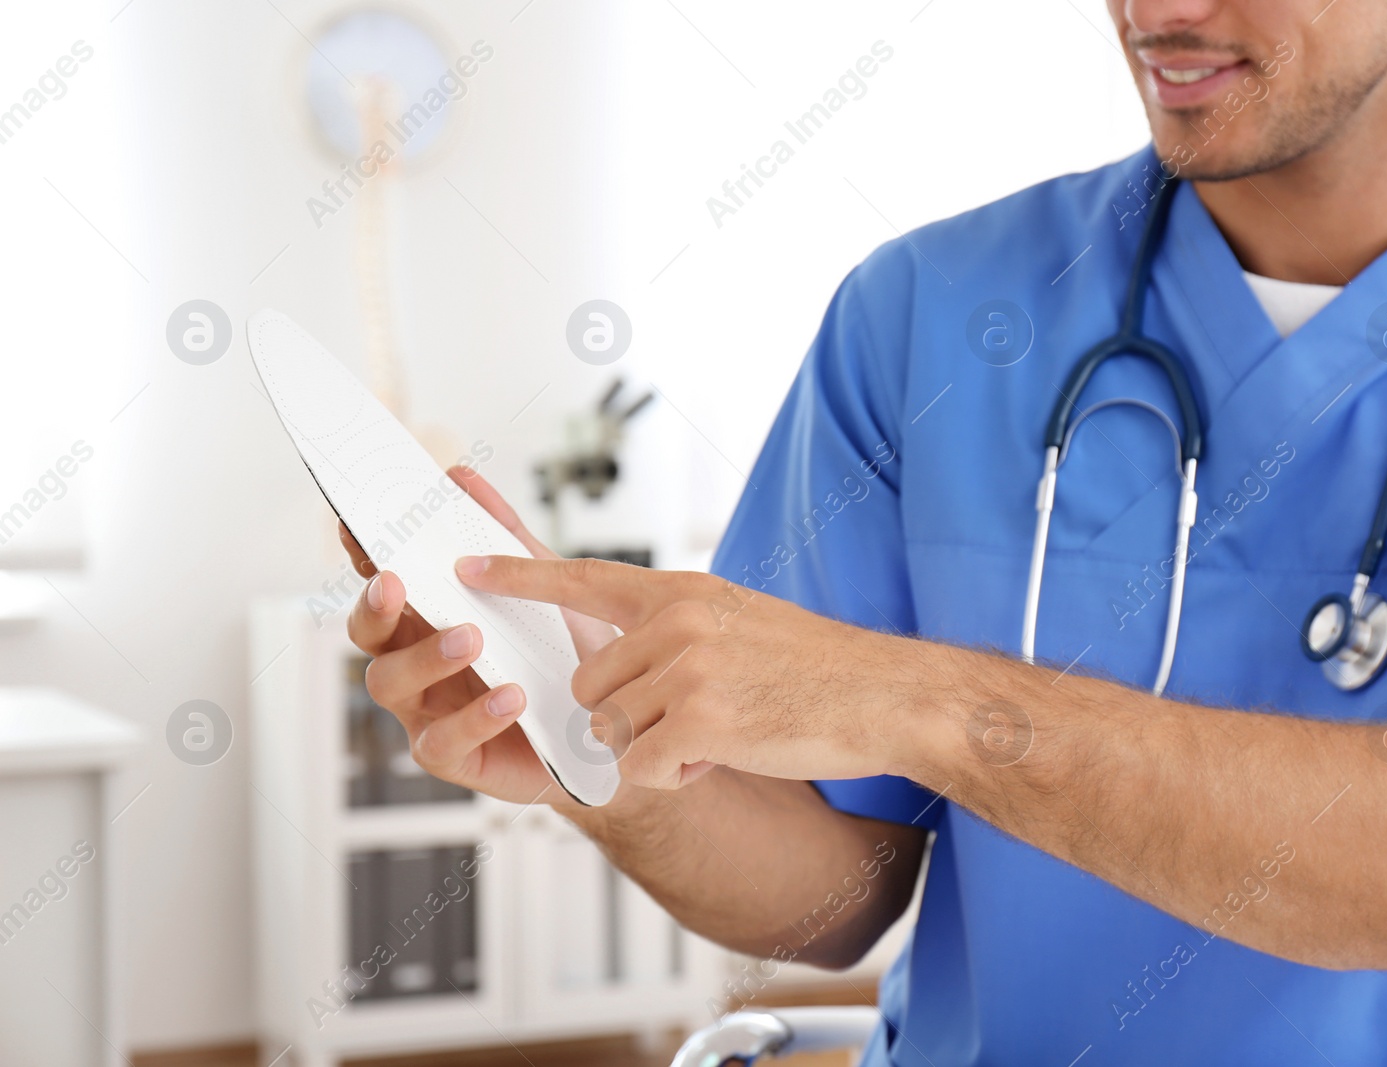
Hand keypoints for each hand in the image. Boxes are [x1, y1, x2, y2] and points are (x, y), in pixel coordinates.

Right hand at [340, 465, 621, 805]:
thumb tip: (461, 475)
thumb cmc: (568, 654)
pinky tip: (510, 696)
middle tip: (396, 582)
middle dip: (373, 605)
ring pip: (390, 683)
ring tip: (472, 637)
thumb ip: (505, 536)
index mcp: (429, 616)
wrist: (615, 729)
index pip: (383, 580)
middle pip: (368, 632)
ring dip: (426, 656)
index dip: (363, 554)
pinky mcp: (455, 758)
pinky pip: (443, 741)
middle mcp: (416, 661)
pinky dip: (474, 717)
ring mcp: (428, 711)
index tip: (358, 525)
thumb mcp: (547, 585)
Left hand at [454, 555, 918, 788]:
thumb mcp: (740, 622)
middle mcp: (677, 621)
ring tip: (720, 734)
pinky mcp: (699, 720)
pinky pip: (644, 766)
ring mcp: (686, 669)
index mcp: (684, 591)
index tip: (468, 570)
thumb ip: (676, 632)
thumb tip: (619, 670)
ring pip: (612, 730)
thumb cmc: (818, 669)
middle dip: (629, 718)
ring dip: (656, 749)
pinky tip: (727, 756)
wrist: (885, 696)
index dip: (520, 577)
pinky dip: (680, 775)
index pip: (584, 579)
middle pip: (591, 687)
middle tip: (696, 719)